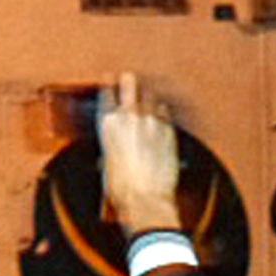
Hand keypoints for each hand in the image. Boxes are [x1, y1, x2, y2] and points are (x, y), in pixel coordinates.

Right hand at [98, 73, 182, 235]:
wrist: (145, 198)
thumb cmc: (122, 188)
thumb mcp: (107, 163)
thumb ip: (112, 146)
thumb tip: (116, 147)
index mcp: (108, 124)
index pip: (106, 95)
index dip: (107, 85)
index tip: (108, 80)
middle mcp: (130, 118)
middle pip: (129, 86)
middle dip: (128, 81)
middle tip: (127, 77)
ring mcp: (152, 122)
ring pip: (150, 96)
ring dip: (146, 93)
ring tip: (145, 90)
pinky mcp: (169, 131)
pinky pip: (165, 113)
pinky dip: (161, 110)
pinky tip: (161, 110)